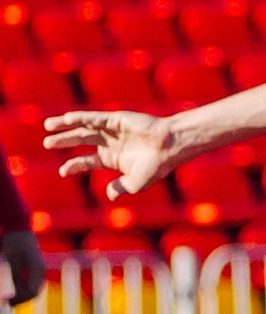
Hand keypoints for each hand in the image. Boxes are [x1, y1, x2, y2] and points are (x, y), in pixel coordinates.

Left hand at [0, 229, 39, 306]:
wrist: (19, 228)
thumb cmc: (14, 243)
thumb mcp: (11, 261)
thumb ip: (14, 278)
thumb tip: (13, 295)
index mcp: (37, 270)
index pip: (32, 292)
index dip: (19, 300)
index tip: (6, 302)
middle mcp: (41, 271)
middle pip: (34, 292)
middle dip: (21, 300)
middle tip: (6, 303)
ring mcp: (39, 269)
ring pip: (33, 288)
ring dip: (21, 295)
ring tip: (8, 299)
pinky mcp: (35, 268)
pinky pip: (31, 283)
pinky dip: (22, 288)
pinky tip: (13, 290)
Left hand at [42, 110, 179, 197]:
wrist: (171, 147)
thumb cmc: (157, 166)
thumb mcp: (136, 183)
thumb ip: (120, 188)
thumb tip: (108, 195)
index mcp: (113, 159)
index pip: (87, 161)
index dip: (74, 165)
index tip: (62, 171)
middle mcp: (110, 143)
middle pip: (80, 140)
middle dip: (63, 141)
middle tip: (47, 143)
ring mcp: (112, 130)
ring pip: (83, 127)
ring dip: (65, 126)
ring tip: (47, 126)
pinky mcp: (116, 119)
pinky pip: (94, 118)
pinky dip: (80, 118)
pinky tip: (66, 119)